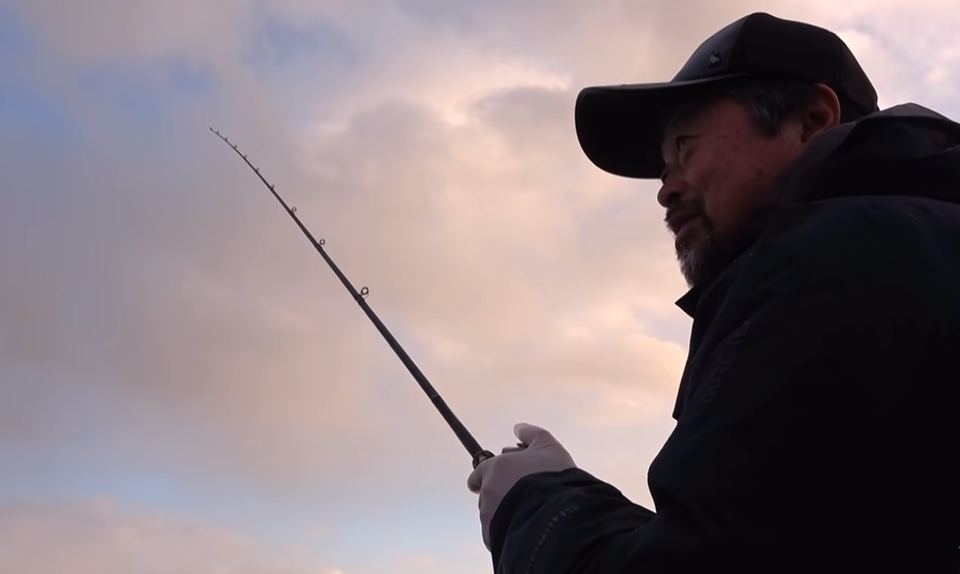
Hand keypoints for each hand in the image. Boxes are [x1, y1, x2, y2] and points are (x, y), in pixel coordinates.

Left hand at [467, 423, 576, 549]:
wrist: (560, 515)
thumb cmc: (554, 478)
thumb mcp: (548, 447)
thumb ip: (531, 434)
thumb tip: (518, 428)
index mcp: (494, 468)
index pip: (479, 472)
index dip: (490, 475)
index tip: (503, 478)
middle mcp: (487, 491)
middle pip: (487, 493)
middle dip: (501, 494)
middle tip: (523, 494)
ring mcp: (489, 517)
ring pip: (492, 514)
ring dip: (505, 512)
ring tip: (529, 512)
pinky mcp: (494, 538)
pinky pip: (496, 534)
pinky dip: (508, 531)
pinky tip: (526, 527)